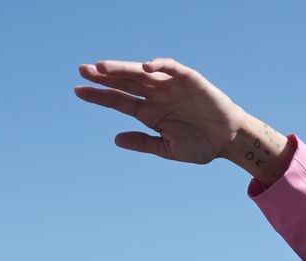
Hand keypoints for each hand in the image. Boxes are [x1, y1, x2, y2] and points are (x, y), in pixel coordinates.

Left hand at [76, 59, 247, 165]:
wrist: (228, 141)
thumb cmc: (200, 145)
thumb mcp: (167, 149)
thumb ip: (143, 142)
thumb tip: (115, 139)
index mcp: (149, 113)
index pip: (118, 101)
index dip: (99, 96)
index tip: (78, 91)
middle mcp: (156, 96)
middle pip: (125, 83)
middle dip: (104, 76)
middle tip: (82, 70)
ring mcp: (171, 86)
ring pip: (142, 74)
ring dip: (123, 69)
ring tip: (103, 67)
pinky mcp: (189, 80)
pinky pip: (172, 69)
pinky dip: (160, 65)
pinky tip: (146, 67)